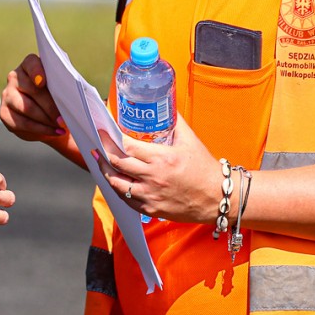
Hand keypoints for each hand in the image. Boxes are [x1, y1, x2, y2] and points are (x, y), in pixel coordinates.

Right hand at [0, 53, 71, 147]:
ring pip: (26, 108)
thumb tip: (71, 95)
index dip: (36, 72)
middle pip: (32, 90)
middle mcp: (15, 77)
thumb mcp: (63, 88)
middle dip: (49, 106)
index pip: (31, 63)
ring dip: (46, 120)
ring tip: (61, 127)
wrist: (49, 116)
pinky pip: (22, 123)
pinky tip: (53, 132)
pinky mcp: (4, 113)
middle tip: (63, 118)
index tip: (42, 83)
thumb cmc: (59, 97)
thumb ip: (64, 85)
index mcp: (29, 64)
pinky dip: (40, 130)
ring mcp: (7, 95)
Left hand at [93, 113, 223, 225]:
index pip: (127, 146)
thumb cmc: (204, 168)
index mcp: (161, 158)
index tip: (102, 131)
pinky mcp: (152, 210)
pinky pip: (127, 201)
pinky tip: (115, 181)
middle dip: (104, 153)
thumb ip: (175, 121)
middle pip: (118, 164)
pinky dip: (118, 190)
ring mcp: (151, 196)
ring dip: (106, 172)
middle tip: (98, 145)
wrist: (217, 198)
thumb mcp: (190, 140)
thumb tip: (165, 104)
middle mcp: (153, 177)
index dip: (111, 138)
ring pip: (117, 184)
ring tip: (101, 162)